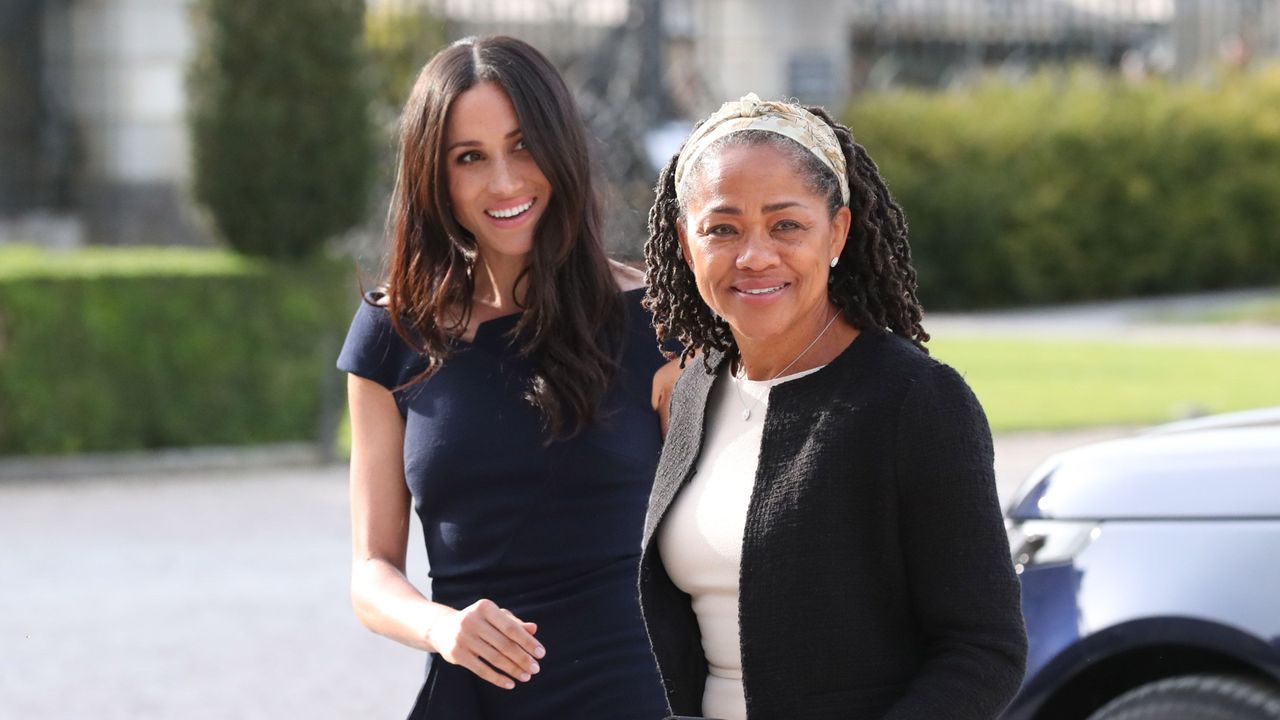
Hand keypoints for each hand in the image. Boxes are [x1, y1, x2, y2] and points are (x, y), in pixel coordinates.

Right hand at [426, 599, 544, 688]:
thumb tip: (534, 629)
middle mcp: (471, 620)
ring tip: (526, 676)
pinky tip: (510, 683)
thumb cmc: (477, 621)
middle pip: (504, 644)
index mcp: (485, 607)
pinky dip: (497, 678)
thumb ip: (514, 623)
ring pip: (494, 658)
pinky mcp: (456, 654)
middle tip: (535, 668)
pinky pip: (481, 670)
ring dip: (512, 669)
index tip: (541, 653)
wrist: (442, 628)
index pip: (511, 627)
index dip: (527, 641)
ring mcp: (462, 637)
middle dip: (522, 658)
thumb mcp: (494, 616)